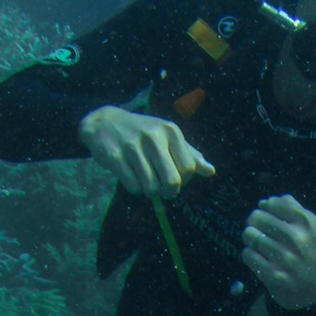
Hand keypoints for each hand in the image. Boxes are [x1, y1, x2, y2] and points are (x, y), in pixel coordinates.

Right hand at [77, 106, 214, 196]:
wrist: (104, 123)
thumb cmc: (142, 134)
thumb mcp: (167, 137)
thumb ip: (189, 154)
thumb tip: (210, 171)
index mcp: (170, 131)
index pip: (189, 169)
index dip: (184, 181)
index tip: (175, 178)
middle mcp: (153, 136)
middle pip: (172, 182)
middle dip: (168, 192)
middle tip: (162, 188)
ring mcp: (133, 146)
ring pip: (152, 187)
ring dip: (150, 190)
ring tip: (145, 179)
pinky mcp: (116, 157)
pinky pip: (134, 187)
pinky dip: (135, 188)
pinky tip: (131, 175)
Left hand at [241, 195, 315, 309]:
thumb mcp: (315, 229)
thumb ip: (294, 209)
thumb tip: (265, 202)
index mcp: (307, 224)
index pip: (273, 204)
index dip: (266, 207)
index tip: (266, 213)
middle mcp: (296, 239)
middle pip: (257, 217)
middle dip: (254, 221)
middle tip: (256, 227)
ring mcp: (284, 258)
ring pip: (250, 235)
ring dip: (250, 238)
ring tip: (257, 242)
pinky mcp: (273, 274)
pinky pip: (248, 255)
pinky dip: (249, 254)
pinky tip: (257, 256)